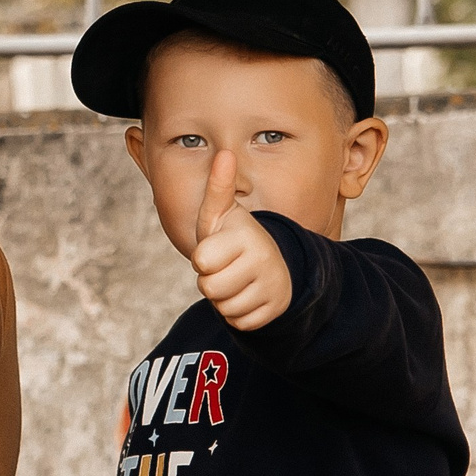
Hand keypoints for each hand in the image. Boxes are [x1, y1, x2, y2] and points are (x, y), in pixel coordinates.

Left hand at [191, 149, 291, 330]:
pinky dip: (238, 314)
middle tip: (225, 267)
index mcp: (245, 235)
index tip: (217, 248)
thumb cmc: (233, 237)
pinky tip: (248, 295)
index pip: (201, 261)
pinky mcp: (275, 309)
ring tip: (236, 280)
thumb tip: (224, 153)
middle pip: (209, 289)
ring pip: (224, 308)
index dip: (202, 258)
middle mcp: (262, 259)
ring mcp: (272, 286)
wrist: (271, 264)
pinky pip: (239, 323)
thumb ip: (219, 187)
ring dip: (223, 298)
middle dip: (210, 281)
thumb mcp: (221, 213)